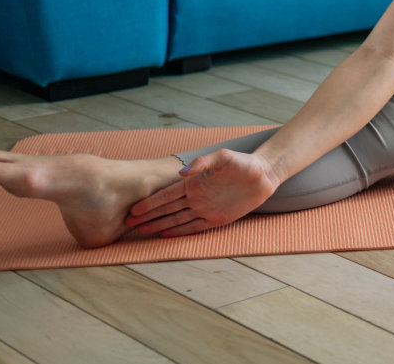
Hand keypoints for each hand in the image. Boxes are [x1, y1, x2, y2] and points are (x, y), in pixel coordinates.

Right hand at [124, 149, 280, 237]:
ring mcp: (205, 208)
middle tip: (129, 223)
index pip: (167, 195)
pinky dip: (180, 232)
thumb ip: (204, 162)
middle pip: (167, 209)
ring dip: (160, 225)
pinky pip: (195, 227)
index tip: (134, 209)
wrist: (264, 174)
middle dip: (148, 216)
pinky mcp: (217, 218)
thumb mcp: (224, 157)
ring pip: (177, 219)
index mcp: (195, 183)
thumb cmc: (243, 162)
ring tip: (142, 231)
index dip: (150, 202)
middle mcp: (196, 197)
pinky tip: (166, 235)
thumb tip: (183, 172)